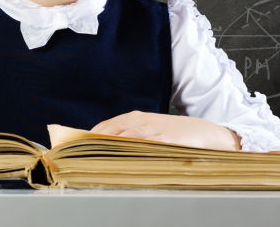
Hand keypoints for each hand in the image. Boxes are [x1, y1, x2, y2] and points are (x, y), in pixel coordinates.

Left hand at [90, 110, 241, 150]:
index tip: (73, 147)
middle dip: (92, 143)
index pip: (105, 126)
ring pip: (123, 138)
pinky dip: (131, 152)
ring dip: (106, 148)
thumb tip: (104, 148)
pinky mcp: (165, 140)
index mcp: (135, 118)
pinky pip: (143, 146)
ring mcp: (152, 130)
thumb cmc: (175, 133)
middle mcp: (141, 121)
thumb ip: (129, 137)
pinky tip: (120, 161)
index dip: (87, 136)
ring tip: (91, 159)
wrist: (206, 133)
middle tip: (76, 155)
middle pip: (109, 131)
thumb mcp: (150, 131)